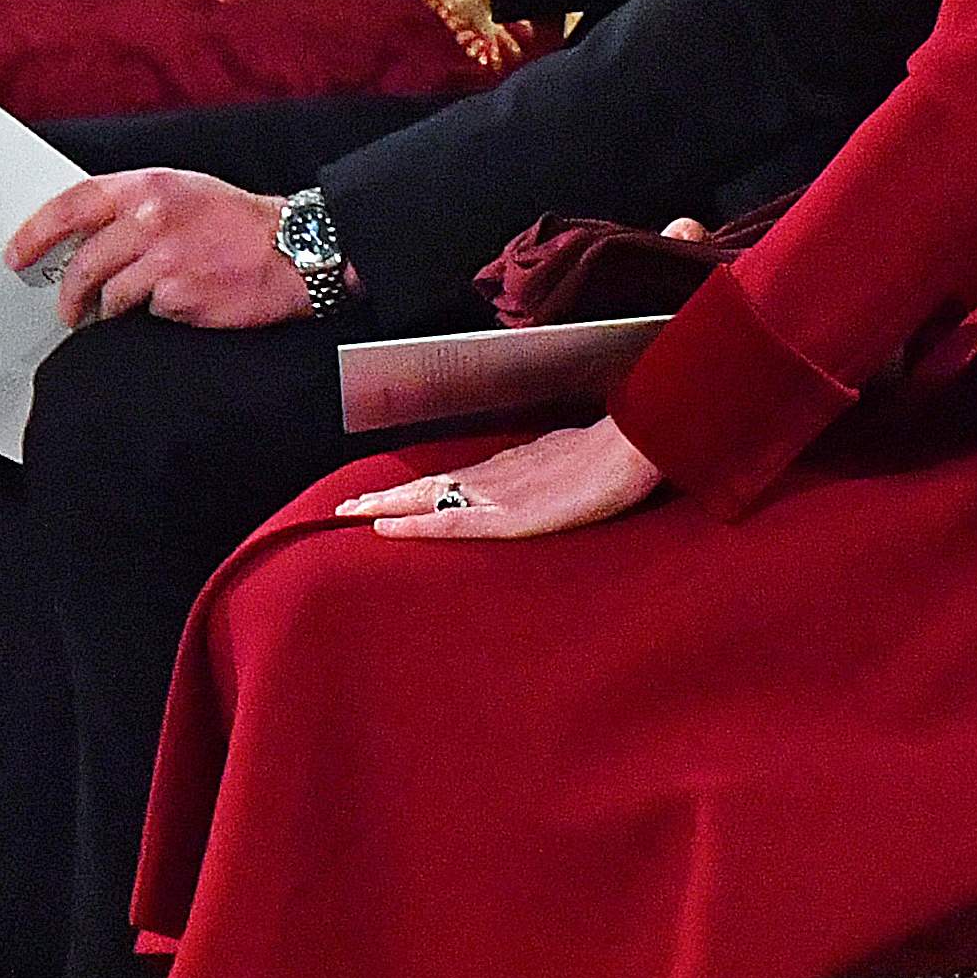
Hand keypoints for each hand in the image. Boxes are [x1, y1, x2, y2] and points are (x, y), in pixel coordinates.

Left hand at [10, 170, 307, 330]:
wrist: (296, 249)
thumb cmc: (240, 222)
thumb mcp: (184, 192)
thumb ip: (134, 206)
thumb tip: (84, 233)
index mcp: (149, 187)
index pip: (73, 204)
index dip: (36, 232)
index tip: (19, 254)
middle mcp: (152, 219)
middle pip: (84, 261)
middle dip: (69, 293)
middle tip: (69, 307)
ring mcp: (165, 259)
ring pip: (108, 294)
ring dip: (104, 311)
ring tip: (114, 314)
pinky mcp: (179, 296)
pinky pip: (142, 314)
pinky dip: (147, 318)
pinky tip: (166, 310)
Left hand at [342, 420, 662, 540]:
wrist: (629, 448)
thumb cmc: (615, 454)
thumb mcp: (577, 460)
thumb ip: (555, 472)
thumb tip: (551, 480)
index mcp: (512, 466)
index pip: (453, 478)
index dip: (417, 488)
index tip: (388, 495)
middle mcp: (494, 475)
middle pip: (428, 485)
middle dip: (385, 496)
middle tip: (347, 506)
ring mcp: (495, 493)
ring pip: (425, 498)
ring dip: (385, 506)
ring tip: (351, 513)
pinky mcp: (504, 515)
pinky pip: (446, 521)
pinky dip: (411, 524)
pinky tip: (385, 528)